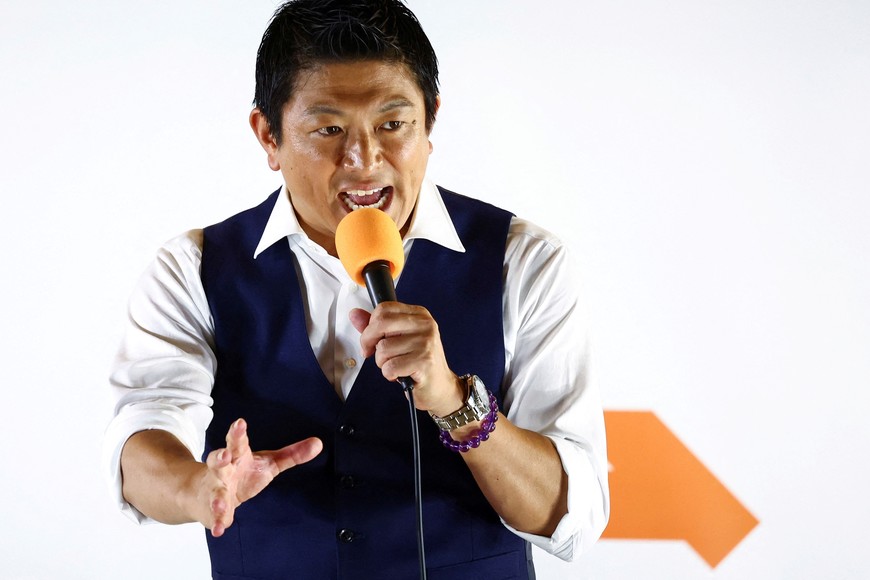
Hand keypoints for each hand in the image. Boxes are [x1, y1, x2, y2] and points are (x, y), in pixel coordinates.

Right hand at [195, 418, 321, 536]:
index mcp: (238, 455)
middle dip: (219, 457)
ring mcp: (216, 490)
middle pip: (219, 461)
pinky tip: (218, 530)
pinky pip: (214, 516)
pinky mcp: (212, 509)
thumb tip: (319, 443)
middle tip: (223, 454)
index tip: (239, 423)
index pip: (238, 441)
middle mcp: (223, 470)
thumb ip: (292, 454)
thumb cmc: (242, 473)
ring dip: (218, 498)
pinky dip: (216, 522)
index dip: (237, 432)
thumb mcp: (268, 462)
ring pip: (216, 491)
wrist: (204, 493)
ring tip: (221, 504)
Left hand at [349, 303, 464, 415]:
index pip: (384, 308)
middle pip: (381, 323)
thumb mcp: (398, 339)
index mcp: (419, 314)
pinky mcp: (424, 361)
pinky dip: (389, 375)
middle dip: (369, 342)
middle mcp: (425, 325)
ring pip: (383, 348)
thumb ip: (376, 326)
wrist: (441, 387)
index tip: (370, 340)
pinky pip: (390, 366)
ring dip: (382, 363)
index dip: (369, 326)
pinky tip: (400, 375)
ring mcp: (426, 342)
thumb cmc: (418, 362)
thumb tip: (355, 314)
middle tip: (373, 354)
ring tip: (396, 365)